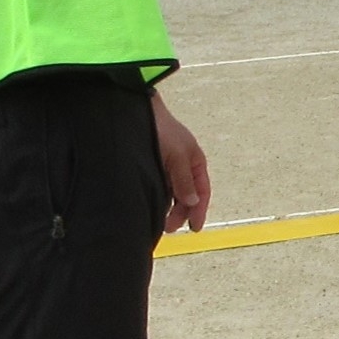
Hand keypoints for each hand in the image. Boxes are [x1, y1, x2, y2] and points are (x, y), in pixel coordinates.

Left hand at [151, 92, 209, 233]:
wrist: (137, 110)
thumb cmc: (161, 129)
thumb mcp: (176, 155)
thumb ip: (184, 180)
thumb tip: (193, 201)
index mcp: (195, 162)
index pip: (202, 192)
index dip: (199, 210)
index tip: (195, 228)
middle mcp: (183, 166)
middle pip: (187, 195)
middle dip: (181, 212)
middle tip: (169, 228)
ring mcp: (168, 166)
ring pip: (173, 193)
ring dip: (169, 207)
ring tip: (160, 221)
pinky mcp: (153, 165)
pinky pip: (160, 187)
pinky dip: (159, 198)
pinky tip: (152, 205)